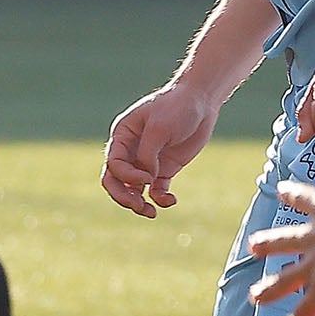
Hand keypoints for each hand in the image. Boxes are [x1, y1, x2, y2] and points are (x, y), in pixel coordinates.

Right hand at [102, 82, 219, 217]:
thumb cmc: (177, 107)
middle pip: (116, 181)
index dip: (127, 176)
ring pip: (133, 190)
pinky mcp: (163, 169)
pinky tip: (171, 201)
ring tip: (152, 213)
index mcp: (123, 136)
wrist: (201, 102)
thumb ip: (148, 154)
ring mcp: (146, 162)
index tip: (148, 178)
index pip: (113, 164)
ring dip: (138, 204)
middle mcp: (130, 150)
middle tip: (138, 206)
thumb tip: (146, 180)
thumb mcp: (160, 128)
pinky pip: (155, 191)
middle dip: (124, 197)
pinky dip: (160, 199)